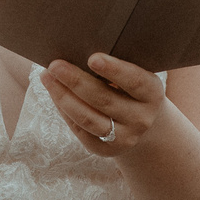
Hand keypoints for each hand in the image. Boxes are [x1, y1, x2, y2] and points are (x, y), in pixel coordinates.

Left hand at [45, 53, 164, 157]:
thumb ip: (117, 66)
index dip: (114, 70)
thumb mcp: (136, 76)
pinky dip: (64, 110)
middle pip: (104, 100)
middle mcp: (141, 119)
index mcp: (152, 94)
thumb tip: (78, 50)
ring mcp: (124, 138)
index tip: (92, 58)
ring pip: (87, 118)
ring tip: (47, 77)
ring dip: (63, 97)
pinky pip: (79, 130)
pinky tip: (54, 94)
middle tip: (55, 65)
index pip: (134, 81)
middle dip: (76, 81)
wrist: (144, 124)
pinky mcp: (104, 150)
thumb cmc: (132, 88)